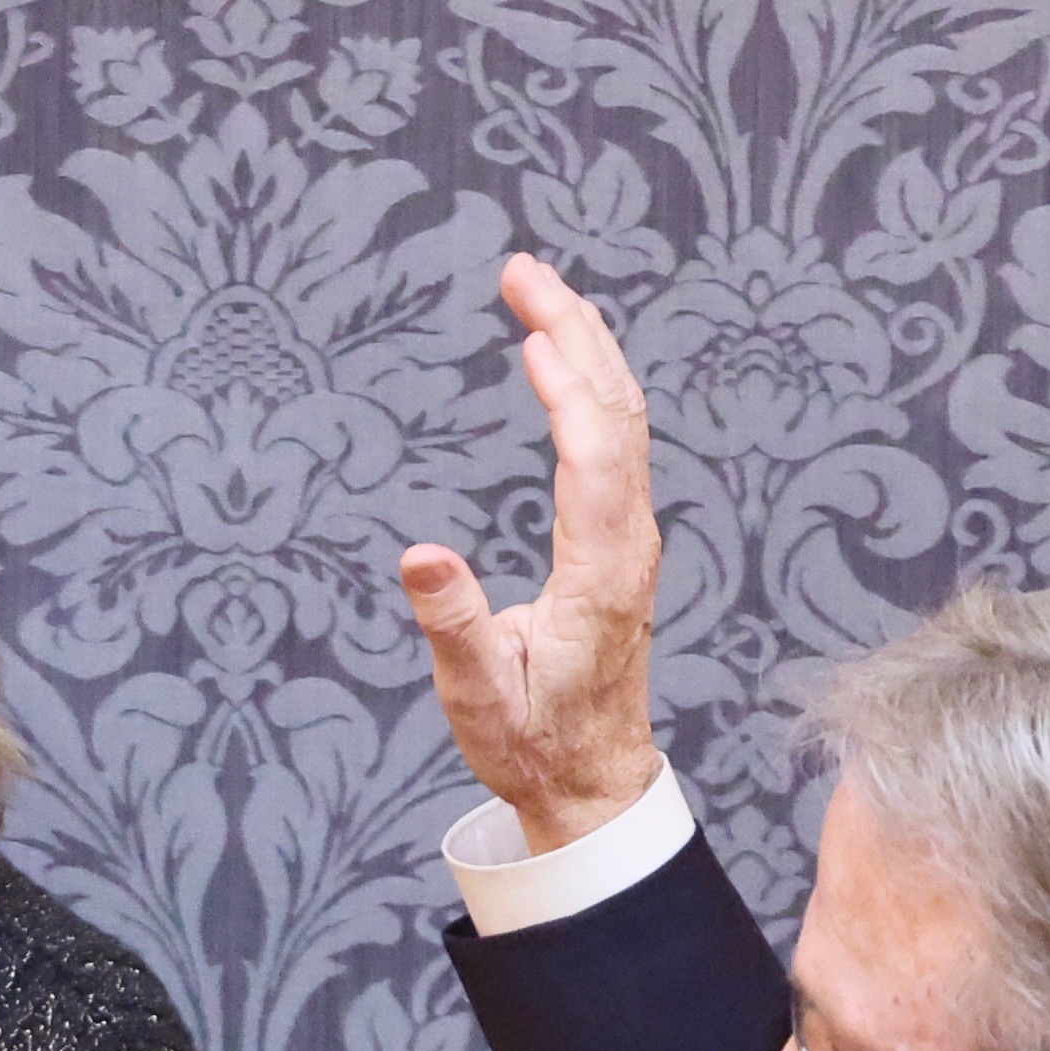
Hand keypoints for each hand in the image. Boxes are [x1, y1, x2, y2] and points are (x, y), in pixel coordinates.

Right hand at [395, 256, 664, 853]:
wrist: (589, 780)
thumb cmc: (532, 742)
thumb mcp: (477, 695)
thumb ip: (451, 623)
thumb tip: (419, 554)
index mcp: (598, 573)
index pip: (593, 456)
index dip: (567, 389)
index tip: (530, 330)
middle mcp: (627, 542)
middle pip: (619, 413)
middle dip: (576, 331)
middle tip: (523, 271)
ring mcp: (630, 536)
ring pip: (625, 418)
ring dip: (587, 346)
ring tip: (538, 290)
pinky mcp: (620, 537)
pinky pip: (616, 440)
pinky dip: (591, 383)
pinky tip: (564, 359)